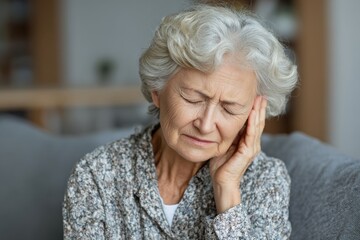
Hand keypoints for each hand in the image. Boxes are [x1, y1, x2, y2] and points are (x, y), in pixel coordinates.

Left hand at [209, 95, 266, 212]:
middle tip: (261, 93)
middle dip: (260, 107)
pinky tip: (253, 113)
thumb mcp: (224, 145)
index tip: (255, 96)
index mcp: (247, 142)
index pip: (253, 123)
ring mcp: (252, 148)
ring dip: (258, 112)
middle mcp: (252, 144)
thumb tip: (221, 120)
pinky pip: (251, 135)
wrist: (222, 182)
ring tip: (260, 99)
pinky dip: (252, 123)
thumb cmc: (221, 165)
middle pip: (258, 122)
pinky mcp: (247, 152)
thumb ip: (227, 134)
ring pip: (257, 126)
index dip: (255, 110)